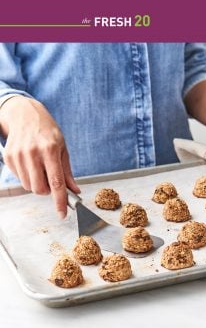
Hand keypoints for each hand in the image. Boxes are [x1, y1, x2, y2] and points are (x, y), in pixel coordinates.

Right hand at [1, 97, 78, 216]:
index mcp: (50, 149)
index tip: (62, 213)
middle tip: (50, 179)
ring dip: (36, 183)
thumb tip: (75, 191)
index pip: (56, 182)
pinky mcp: (9, 157)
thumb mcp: (62, 146)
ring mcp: (19, 155)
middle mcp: (33, 152)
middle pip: (39, 189)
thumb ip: (67, 171)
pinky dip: (26, 175)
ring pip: (28, 186)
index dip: (60, 201)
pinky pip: (19, 178)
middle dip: (46, 190)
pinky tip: (29, 161)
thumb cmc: (46, 130)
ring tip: (39, 167)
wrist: (24, 114)